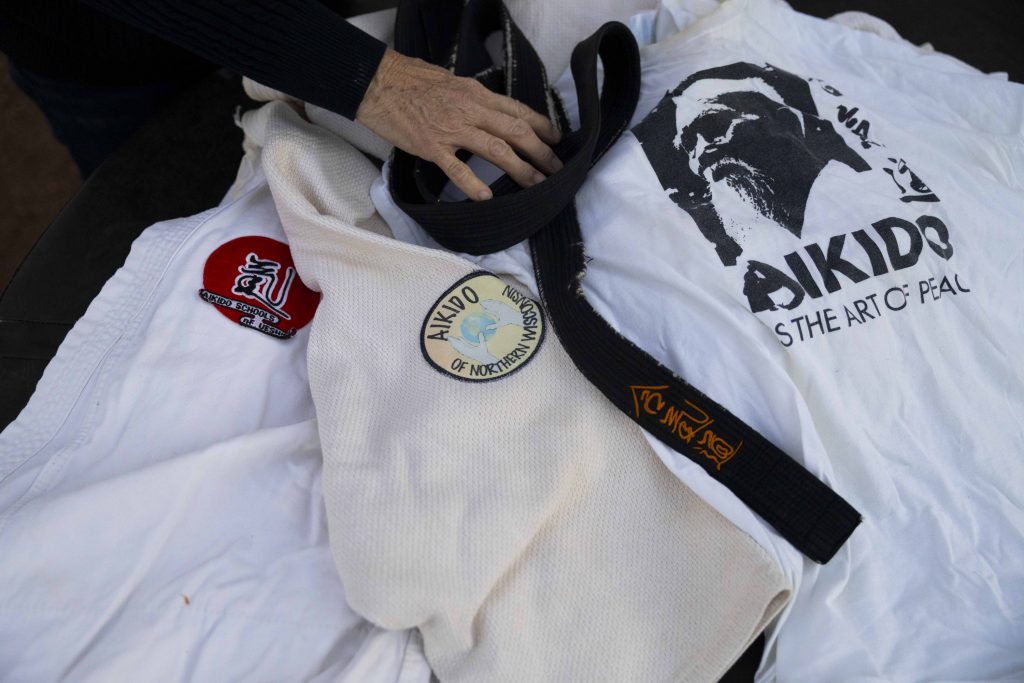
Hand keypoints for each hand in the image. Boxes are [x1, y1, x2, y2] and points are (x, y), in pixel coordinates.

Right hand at [356, 48, 562, 200]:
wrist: (377, 83)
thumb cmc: (410, 79)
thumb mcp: (450, 81)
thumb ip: (472, 98)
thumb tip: (488, 110)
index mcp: (475, 93)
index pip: (517, 110)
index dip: (541, 125)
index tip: (556, 139)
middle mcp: (469, 110)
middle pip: (515, 132)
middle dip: (540, 152)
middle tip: (556, 169)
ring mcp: (451, 130)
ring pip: (496, 151)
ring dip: (521, 169)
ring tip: (536, 185)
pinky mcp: (432, 147)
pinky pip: (457, 169)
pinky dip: (474, 185)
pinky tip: (487, 198)